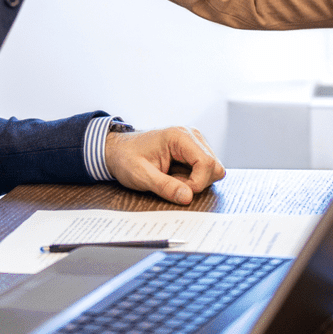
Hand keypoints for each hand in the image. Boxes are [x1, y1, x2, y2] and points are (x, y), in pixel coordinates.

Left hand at [104, 127, 225, 204]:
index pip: (207, 163)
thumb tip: (188, 197)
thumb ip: (165, 186)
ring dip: (196, 182)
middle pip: (214, 167)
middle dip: (198, 183)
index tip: (179, 191)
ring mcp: (195, 143)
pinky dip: (193, 179)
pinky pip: (205, 170)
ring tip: (172, 180)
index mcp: (180, 136)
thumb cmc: (126, 158)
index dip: (197, 183)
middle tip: (173, 184)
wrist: (118, 150)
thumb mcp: (141, 176)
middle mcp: (192, 136)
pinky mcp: (194, 152)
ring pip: (213, 170)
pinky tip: (176, 177)